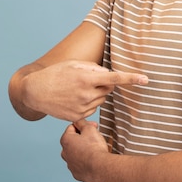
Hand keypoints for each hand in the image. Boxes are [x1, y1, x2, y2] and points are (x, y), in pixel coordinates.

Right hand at [23, 60, 147, 121]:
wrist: (35, 92)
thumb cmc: (55, 74)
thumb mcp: (73, 64)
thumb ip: (93, 68)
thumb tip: (107, 75)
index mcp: (86, 78)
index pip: (114, 78)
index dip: (131, 78)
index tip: (145, 79)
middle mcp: (86, 94)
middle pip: (108, 89)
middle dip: (103, 84)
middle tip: (86, 79)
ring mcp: (82, 107)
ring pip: (101, 100)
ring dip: (95, 94)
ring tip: (76, 89)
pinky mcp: (78, 117)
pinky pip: (92, 109)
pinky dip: (87, 103)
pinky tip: (73, 99)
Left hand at [60, 119, 107, 181]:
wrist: (100, 166)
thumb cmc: (94, 147)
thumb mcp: (89, 129)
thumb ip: (82, 123)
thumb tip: (79, 120)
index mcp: (66, 140)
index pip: (72, 127)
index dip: (83, 125)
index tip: (93, 126)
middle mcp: (65, 153)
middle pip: (73, 141)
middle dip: (83, 137)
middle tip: (94, 137)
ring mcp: (70, 164)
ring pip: (76, 153)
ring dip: (83, 149)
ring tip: (95, 149)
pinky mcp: (76, 173)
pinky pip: (80, 164)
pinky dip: (85, 161)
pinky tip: (93, 159)